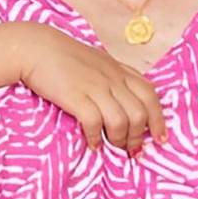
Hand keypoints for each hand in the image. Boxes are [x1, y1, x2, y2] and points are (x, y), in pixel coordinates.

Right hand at [8, 21, 166, 153]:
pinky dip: (96, 138)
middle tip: (133, 151)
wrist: (36, 48)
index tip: (161, 138)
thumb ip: (114, 77)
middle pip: (140, 112)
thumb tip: (125, 101)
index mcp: (120, 70)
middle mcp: (112, 79)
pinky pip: (94, 122)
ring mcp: (95, 87)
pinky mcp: (76, 96)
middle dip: (139, 136)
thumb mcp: (98, 62)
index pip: (150, 95)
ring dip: (119, 140)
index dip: (159, 119)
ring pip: (122, 120)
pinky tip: (92, 144)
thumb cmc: (65, 56)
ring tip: (112, 148)